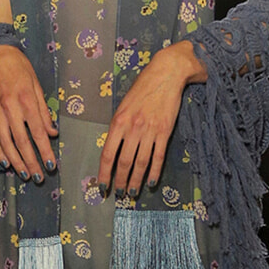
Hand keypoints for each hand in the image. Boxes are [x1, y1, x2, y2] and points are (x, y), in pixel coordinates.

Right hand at [0, 43, 57, 179]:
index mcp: (26, 99)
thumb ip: (44, 111)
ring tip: (24, 174)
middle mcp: (10, 107)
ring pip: (5, 142)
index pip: (37, 131)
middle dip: (31, 161)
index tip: (51, 165)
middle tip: (38, 177)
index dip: (45, 151)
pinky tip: (5, 162)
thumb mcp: (37, 85)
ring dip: (15, 161)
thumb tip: (52, 133)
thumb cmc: (20, 67)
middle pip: (21, 141)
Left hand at [98, 42, 205, 196]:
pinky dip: (154, 172)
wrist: (167, 74)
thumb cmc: (143, 87)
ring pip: (141, 163)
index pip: (107, 154)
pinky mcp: (165, 131)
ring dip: (136, 181)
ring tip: (132, 193)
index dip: (104, 173)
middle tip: (118, 194)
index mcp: (118, 121)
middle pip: (124, 162)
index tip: (102, 185)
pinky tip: (150, 182)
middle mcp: (133, 128)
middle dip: (120, 182)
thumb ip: (119, 126)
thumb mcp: (124, 105)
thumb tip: (114, 148)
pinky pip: (158, 157)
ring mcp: (150, 130)